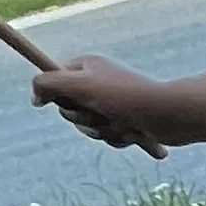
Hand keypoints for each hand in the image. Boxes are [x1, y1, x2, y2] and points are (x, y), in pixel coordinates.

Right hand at [29, 52, 173, 151]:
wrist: (171, 115)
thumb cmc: (126, 97)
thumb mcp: (80, 85)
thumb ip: (49, 83)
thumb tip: (34, 97)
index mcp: (87, 67)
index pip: (54, 81)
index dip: (59, 95)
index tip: (69, 101)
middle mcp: (98, 82)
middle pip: (70, 110)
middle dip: (85, 119)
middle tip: (104, 112)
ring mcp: (113, 102)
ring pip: (89, 128)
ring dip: (104, 131)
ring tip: (123, 122)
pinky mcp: (127, 120)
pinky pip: (109, 137)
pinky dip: (119, 138)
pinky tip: (134, 132)